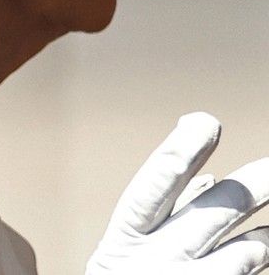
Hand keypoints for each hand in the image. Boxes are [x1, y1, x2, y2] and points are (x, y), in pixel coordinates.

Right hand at [86, 112, 268, 274]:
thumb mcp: (131, 255)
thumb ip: (168, 217)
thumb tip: (211, 176)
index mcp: (128, 239)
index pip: (155, 186)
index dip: (181, 151)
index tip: (207, 121)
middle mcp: (157, 261)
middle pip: (220, 210)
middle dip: (260, 183)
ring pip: (253, 250)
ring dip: (266, 240)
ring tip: (265, 238)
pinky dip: (260, 265)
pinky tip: (260, 258)